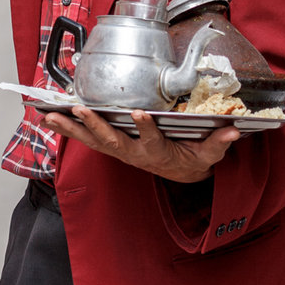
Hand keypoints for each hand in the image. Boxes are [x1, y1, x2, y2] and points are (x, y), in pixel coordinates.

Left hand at [41, 105, 240, 183]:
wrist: (180, 174)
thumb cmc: (192, 160)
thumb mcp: (208, 154)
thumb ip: (218, 143)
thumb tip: (233, 131)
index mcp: (158, 152)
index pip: (152, 140)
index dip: (145, 128)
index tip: (140, 113)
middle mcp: (134, 153)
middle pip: (113, 141)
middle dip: (95, 125)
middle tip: (81, 110)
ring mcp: (120, 151)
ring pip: (92, 140)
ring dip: (71, 128)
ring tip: (51, 116)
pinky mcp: (111, 147)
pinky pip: (86, 139)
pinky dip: (68, 128)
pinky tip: (50, 118)